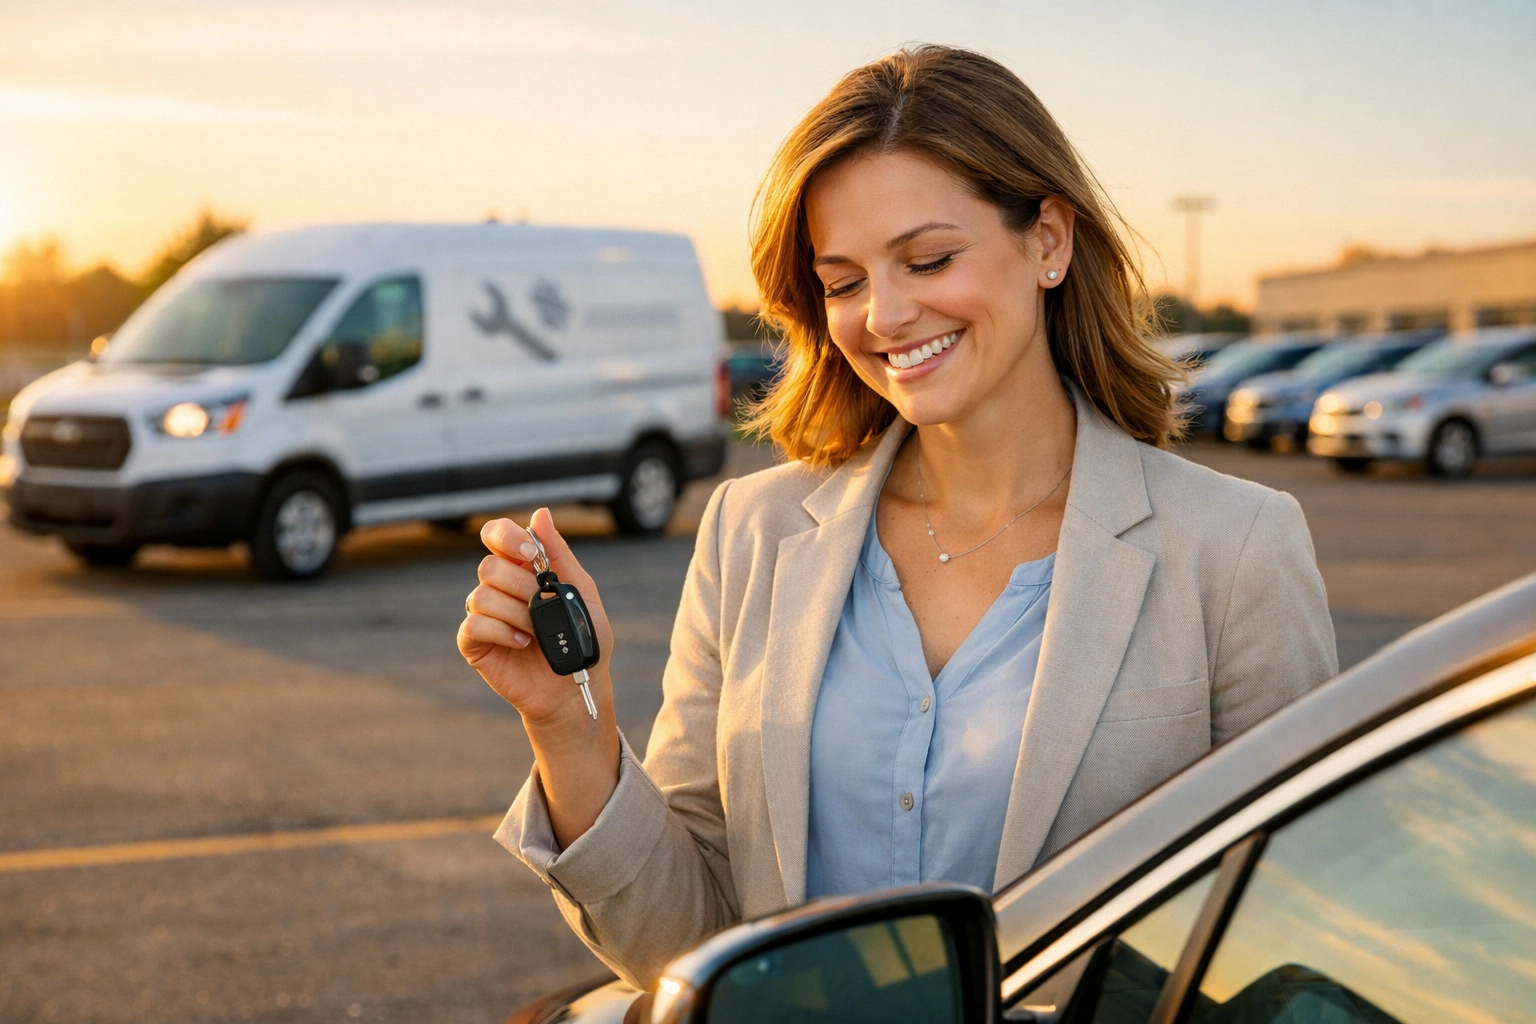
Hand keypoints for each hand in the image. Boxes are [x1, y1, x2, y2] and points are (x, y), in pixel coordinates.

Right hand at [458, 508, 616, 727]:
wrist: (577, 686)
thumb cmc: (582, 638)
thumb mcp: (581, 591)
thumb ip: (559, 553)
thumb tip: (541, 514)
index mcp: (523, 568)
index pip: (497, 534)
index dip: (506, 536)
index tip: (528, 553)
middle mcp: (499, 587)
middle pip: (489, 566)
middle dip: (522, 586)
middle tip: (543, 605)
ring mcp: (485, 614)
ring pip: (481, 596)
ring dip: (517, 614)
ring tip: (537, 632)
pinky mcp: (475, 643)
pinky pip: (474, 625)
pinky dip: (503, 632)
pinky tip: (523, 643)